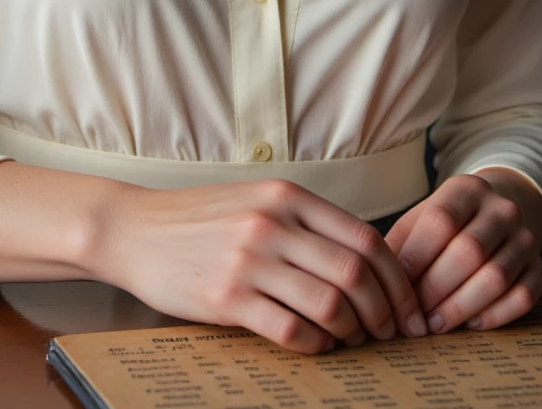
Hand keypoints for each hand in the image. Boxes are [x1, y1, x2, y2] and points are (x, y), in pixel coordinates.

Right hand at [94, 178, 429, 355]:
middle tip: (390, 334)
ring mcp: (250, 261)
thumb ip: (304, 221)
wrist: (134, 229)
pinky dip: (315, 346)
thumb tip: (364, 261)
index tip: (407, 305)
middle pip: (356, 273)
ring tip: (353, 341)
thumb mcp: (256, 200)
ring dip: (353, 332)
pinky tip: (315, 346)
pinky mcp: (227, 297)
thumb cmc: (199, 219)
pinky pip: (291, 331)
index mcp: (287, 196)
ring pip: (330, 305)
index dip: (397, 278)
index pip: (366, 238)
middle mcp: (273, 224)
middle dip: (384, 312)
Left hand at [380, 173, 541, 334]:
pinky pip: (522, 297)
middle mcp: (502, 209)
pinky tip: (470, 324)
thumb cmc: (446, 223)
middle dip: (437, 290)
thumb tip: (376, 282)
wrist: (495, 214)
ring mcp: (526, 238)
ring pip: (497, 277)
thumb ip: (400, 245)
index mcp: (466, 189)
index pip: (441, 221)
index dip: (418, 257)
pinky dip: (495, 316)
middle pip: (469, 252)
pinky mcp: (540, 268)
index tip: (397, 286)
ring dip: (461, 308)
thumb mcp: (420, 220)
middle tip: (415, 316)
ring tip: (435, 325)